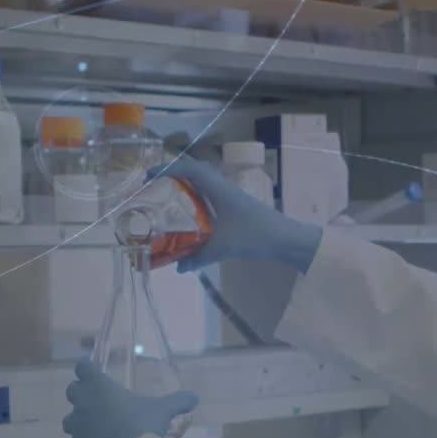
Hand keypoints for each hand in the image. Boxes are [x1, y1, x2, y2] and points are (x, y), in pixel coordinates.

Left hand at [62, 360, 199, 437]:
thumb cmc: (144, 425)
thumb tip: (194, 398)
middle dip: (81, 394)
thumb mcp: (163, 410)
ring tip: (96, 427)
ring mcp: (77, 427)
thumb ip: (178, 401)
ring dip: (79, 420)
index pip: (83, 367)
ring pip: (69, 419)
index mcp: (100, 386)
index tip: (93, 372)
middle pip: (72, 390)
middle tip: (97, 400)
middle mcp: (83, 403)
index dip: (87, 369)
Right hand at [149, 156, 321, 273]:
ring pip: (203, 186)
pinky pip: (211, 198)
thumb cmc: (255, 236)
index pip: (191, 169)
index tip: (149, 176)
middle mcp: (224, 188)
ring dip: (185, 189)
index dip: (169, 169)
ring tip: (166, 201)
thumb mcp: (223, 248)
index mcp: (219, 189)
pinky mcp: (236, 207)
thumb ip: (198, 258)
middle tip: (154, 189)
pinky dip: (197, 202)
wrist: (287, 239)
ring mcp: (231, 197)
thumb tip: (178, 268)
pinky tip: (190, 218)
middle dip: (173, 178)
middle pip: (195, 174)